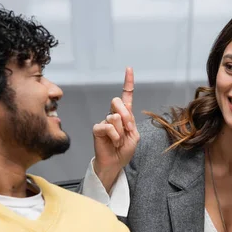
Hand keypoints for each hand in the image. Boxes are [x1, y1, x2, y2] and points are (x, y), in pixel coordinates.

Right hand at [92, 67, 139, 191]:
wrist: (115, 163)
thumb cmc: (124, 150)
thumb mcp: (134, 135)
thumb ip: (130, 122)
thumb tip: (119, 116)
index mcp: (125, 115)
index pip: (126, 96)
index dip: (128, 82)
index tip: (129, 69)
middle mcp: (114, 115)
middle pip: (118, 102)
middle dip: (125, 116)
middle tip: (127, 130)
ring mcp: (105, 121)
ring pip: (115, 117)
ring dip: (121, 132)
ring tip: (119, 141)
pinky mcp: (97, 129)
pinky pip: (108, 126)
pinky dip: (114, 136)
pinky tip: (114, 142)